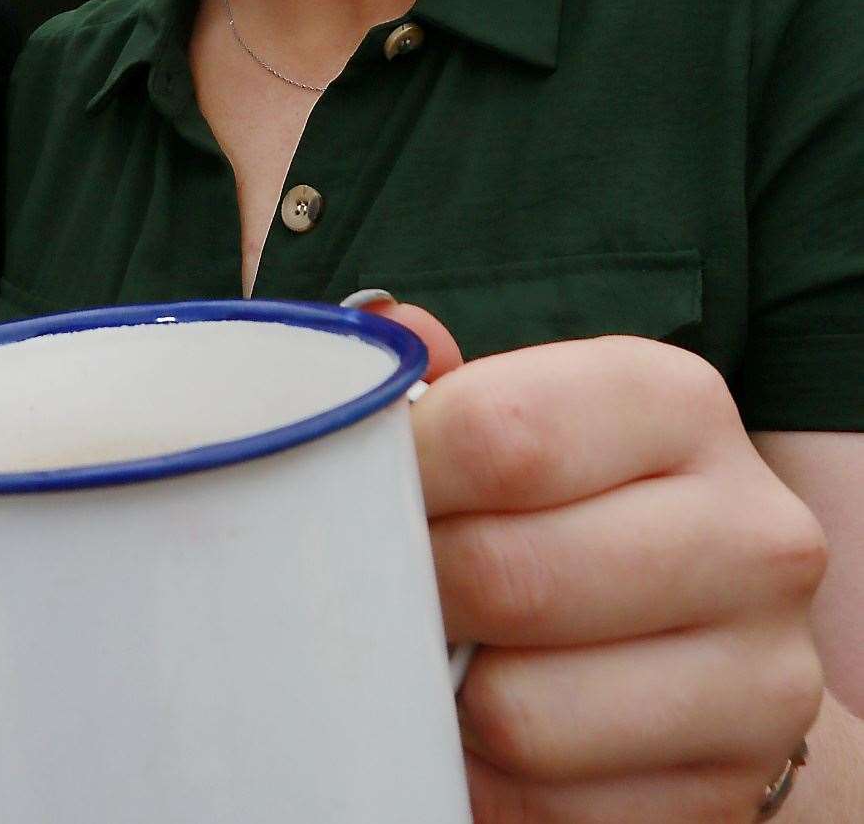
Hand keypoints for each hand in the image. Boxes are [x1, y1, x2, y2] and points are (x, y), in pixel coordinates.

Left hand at [377, 304, 826, 821]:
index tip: (350, 492)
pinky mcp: (734, 785)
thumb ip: (440, 383)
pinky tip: (477, 726)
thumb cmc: (566, 503)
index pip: (498, 433)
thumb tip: (382, 336)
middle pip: (506, 576)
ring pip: (520, 710)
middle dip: (408, 590)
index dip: (395, 474)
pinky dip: (481, 776)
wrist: (701, 638)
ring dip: (443, 692)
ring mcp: (761, 671)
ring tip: (436, 652)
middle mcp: (748, 528)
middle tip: (374, 583)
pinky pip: (548, 804)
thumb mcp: (518, 414)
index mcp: (672, 401)